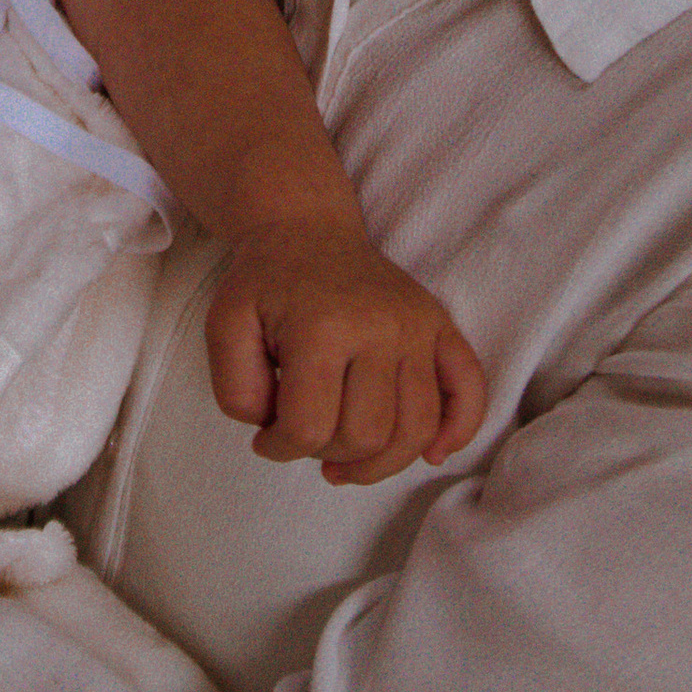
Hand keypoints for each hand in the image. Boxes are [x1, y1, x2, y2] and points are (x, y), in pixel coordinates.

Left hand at [205, 223, 488, 488]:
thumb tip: (278, 432)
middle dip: (328, 453)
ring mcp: (416, 326)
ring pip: (415, 428)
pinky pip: (468, 388)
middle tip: (306, 433)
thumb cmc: (265, 283)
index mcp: (323, 327)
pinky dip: (458, 429)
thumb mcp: (224, 327)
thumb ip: (236, 391)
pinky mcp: (439, 326)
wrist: (306, 229)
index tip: (267, 437)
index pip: (309, 428)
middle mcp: (380, 326)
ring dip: (380, 462)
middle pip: (365, 436)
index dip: (280, 448)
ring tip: (348, 459)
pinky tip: (432, 453)